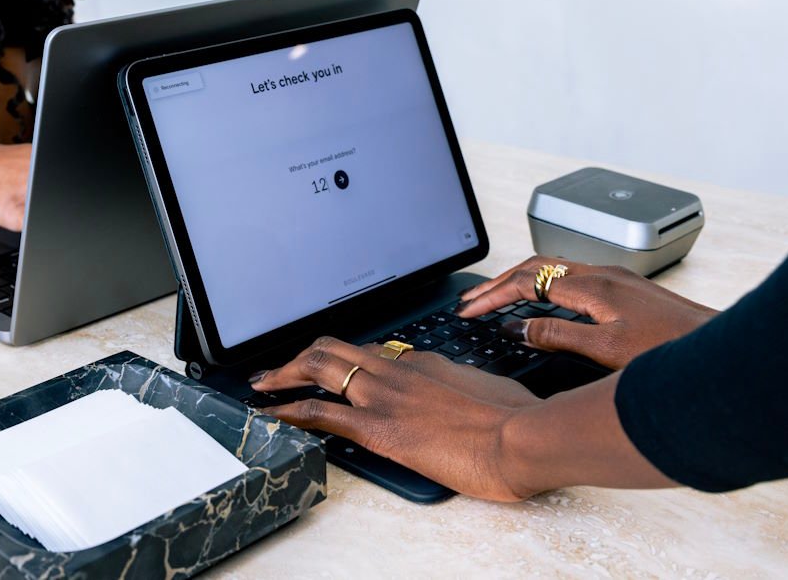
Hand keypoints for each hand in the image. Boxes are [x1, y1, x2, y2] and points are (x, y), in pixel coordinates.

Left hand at [252, 337, 542, 500]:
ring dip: (285, 374)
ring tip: (263, 385)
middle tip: (277, 370)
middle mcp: (399, 370)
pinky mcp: (379, 427)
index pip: (374, 354)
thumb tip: (468, 395)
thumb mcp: (491, 392)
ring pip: (320, 367)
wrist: (524, 437)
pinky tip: (273, 414)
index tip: (333, 370)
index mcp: (426, 363)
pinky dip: (289, 410)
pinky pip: (320, 412)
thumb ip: (467, 390)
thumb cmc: (520, 420)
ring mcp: (385, 396)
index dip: (346, 362)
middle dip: (300, 356)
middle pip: (336, 349)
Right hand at [456, 257, 715, 368]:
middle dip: (498, 284)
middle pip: (535, 269)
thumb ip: (559, 335)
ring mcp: (615, 281)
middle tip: (470, 303)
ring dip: (519, 284)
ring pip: (553, 272)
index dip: (492, 296)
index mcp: (593, 286)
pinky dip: (543, 289)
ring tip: (495, 300)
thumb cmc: (673, 351)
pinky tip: (542, 305)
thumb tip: (519, 327)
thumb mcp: (607, 351)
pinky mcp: (625, 291)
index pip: (527, 282)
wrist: (721, 350)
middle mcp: (602, 276)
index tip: (468, 311)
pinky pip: (571, 280)